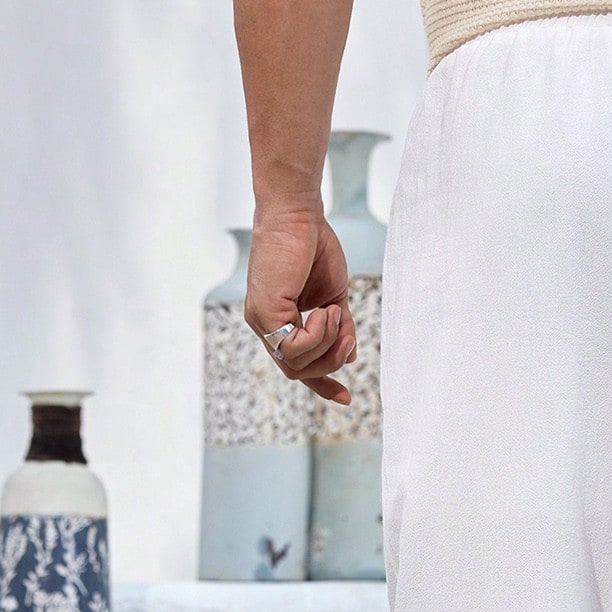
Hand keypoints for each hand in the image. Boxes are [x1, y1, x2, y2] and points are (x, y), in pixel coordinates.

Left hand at [244, 204, 356, 404]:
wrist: (298, 213)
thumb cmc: (314, 246)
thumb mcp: (333, 295)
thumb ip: (339, 327)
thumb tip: (350, 357)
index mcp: (279, 321)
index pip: (298, 366)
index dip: (322, 384)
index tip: (346, 398)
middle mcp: (265, 325)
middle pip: (298, 372)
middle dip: (330, 364)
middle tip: (348, 340)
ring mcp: (261, 321)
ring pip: (297, 365)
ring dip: (327, 346)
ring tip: (335, 314)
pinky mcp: (263, 313)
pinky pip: (294, 348)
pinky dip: (318, 335)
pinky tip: (325, 311)